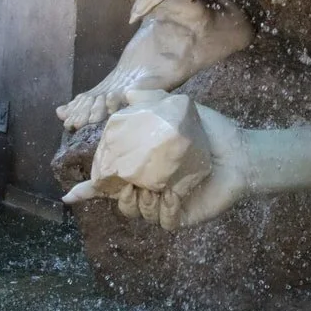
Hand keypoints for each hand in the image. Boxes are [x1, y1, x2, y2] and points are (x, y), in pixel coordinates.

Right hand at [64, 93, 248, 228]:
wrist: (240, 153)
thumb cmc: (211, 132)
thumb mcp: (179, 111)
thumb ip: (154, 101)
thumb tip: (128, 92)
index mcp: (145, 166)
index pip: (112, 179)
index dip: (90, 188)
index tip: (70, 195)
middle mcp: (150, 187)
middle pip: (119, 198)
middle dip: (117, 188)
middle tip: (129, 175)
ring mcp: (163, 204)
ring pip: (136, 210)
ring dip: (141, 197)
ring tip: (155, 182)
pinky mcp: (179, 216)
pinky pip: (161, 219)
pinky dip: (165, 206)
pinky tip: (176, 192)